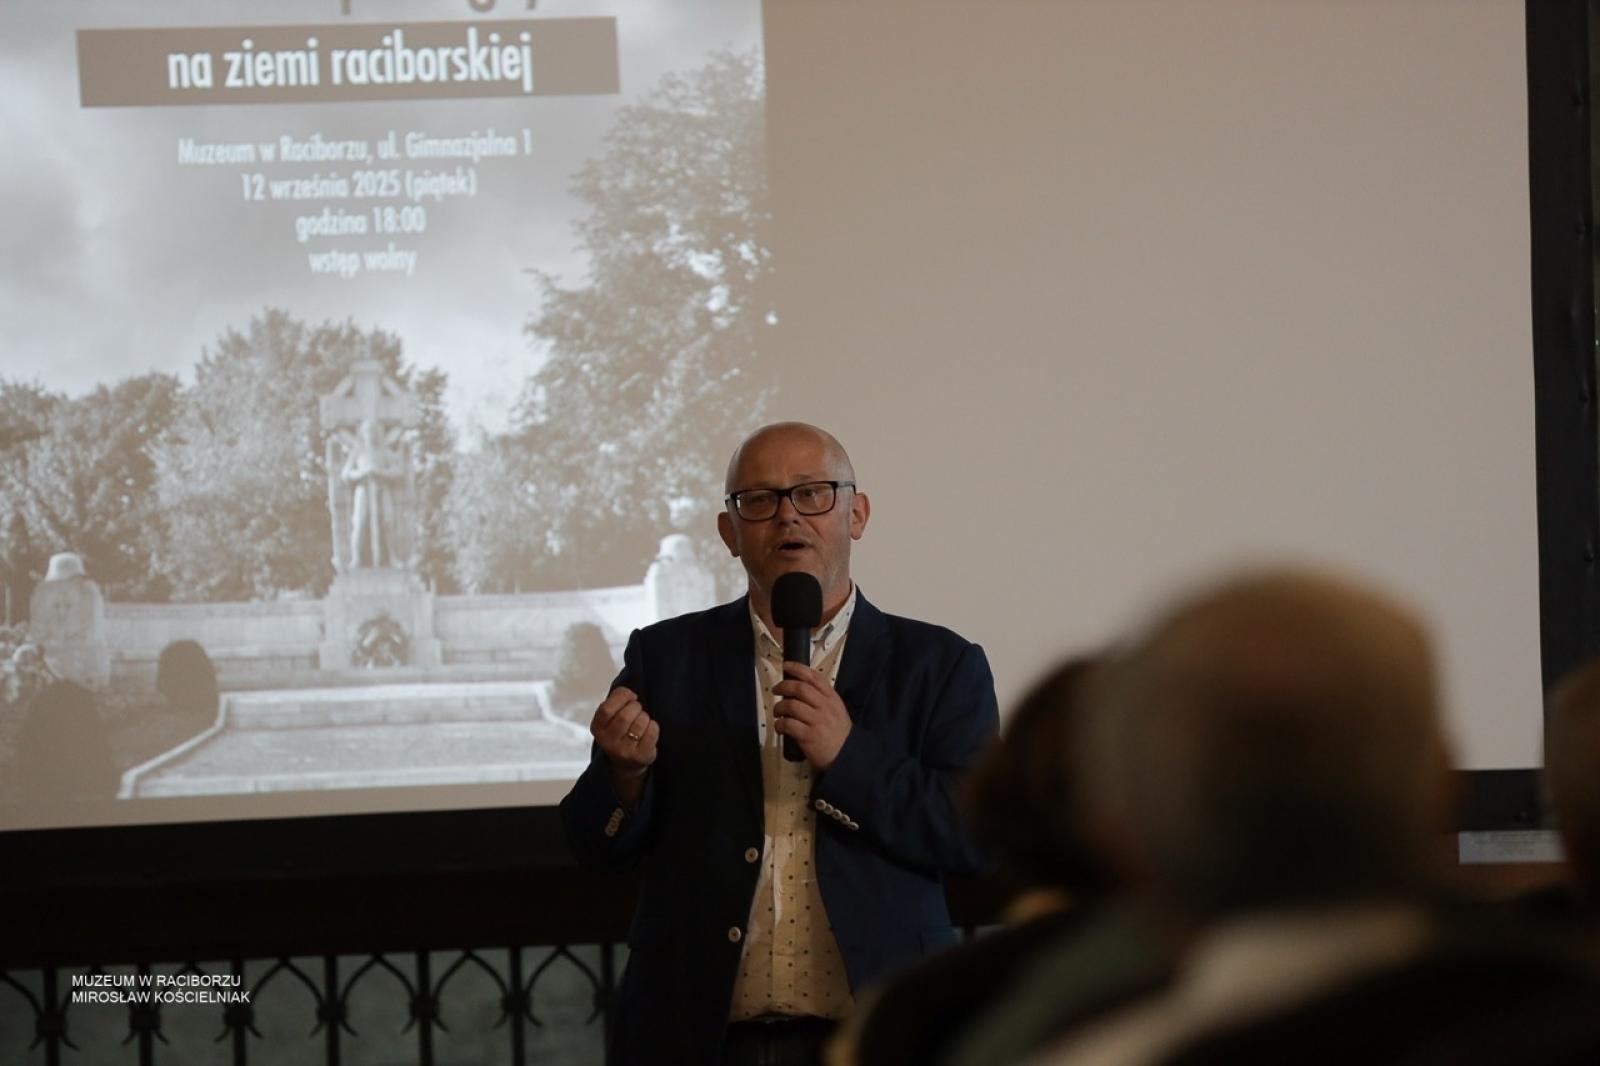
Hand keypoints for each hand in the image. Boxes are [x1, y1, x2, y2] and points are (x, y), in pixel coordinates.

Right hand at [590, 686, 658, 802]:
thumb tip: (629, 693)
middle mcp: (608, 742)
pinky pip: (652, 732)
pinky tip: (648, 730)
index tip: (630, 696)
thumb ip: (615, 701)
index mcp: (597, 729)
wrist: (625, 763)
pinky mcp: (640, 757)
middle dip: (636, 707)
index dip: (621, 697)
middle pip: (625, 716)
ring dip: (645, 717)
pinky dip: (653, 726)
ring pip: (640, 723)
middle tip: (637, 709)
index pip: (606, 709)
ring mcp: (624, 751)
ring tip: (642, 721)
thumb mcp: (610, 717)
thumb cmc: (620, 731)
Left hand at [773, 663, 852, 770]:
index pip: (814, 677)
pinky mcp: (808, 736)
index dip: (798, 668)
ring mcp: (817, 721)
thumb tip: (798, 687)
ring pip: (791, 705)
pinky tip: (779, 726)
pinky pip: (788, 724)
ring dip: (779, 707)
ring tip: (777, 712)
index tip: (786, 666)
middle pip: (800, 688)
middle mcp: (825, 707)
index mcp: (832, 698)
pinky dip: (779, 724)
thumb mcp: (836, 709)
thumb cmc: (838, 732)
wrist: (847, 755)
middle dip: (783, 686)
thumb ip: (821, 698)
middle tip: (776, 689)